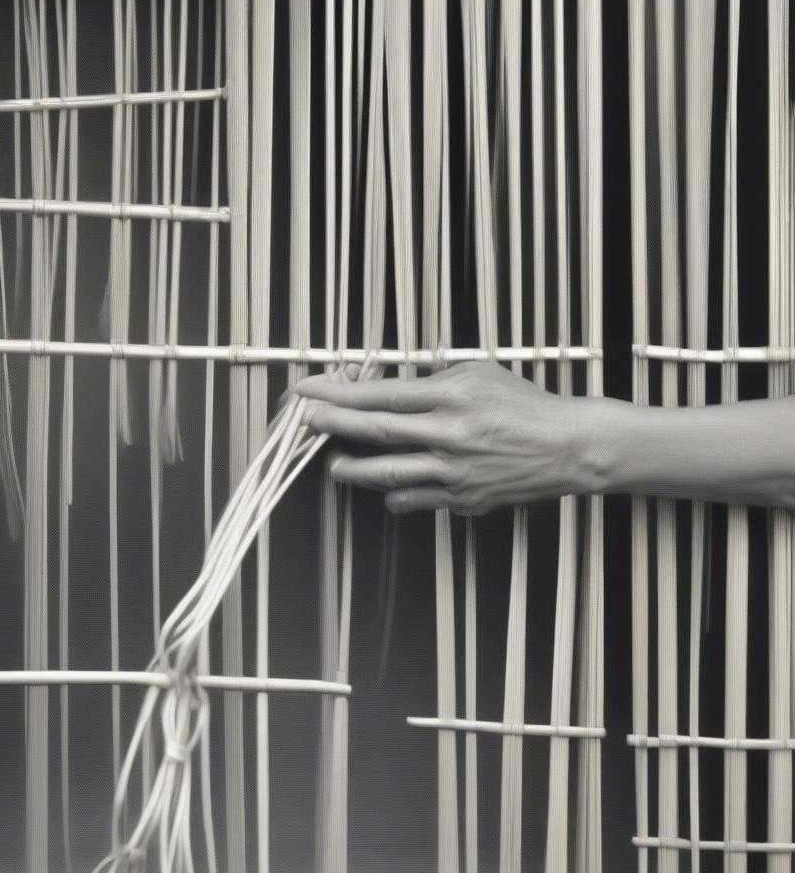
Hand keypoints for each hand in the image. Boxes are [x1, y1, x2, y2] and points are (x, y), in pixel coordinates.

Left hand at [295, 361, 603, 514]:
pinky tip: (383, 489)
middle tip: (304, 423)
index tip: (308, 390)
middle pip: (377, 432)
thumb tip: (387, 387)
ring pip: (389, 473)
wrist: (569, 447)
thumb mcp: (480, 372)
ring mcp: (455, 472)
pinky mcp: (464, 500)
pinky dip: (395, 495)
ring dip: (353, 469)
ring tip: (333, 465)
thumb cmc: (525, 403)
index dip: (339, 393)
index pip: (381, 395)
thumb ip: (433, 378)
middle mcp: (449, 435)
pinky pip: (417, 500)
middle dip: (333, 427)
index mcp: (452, 396)